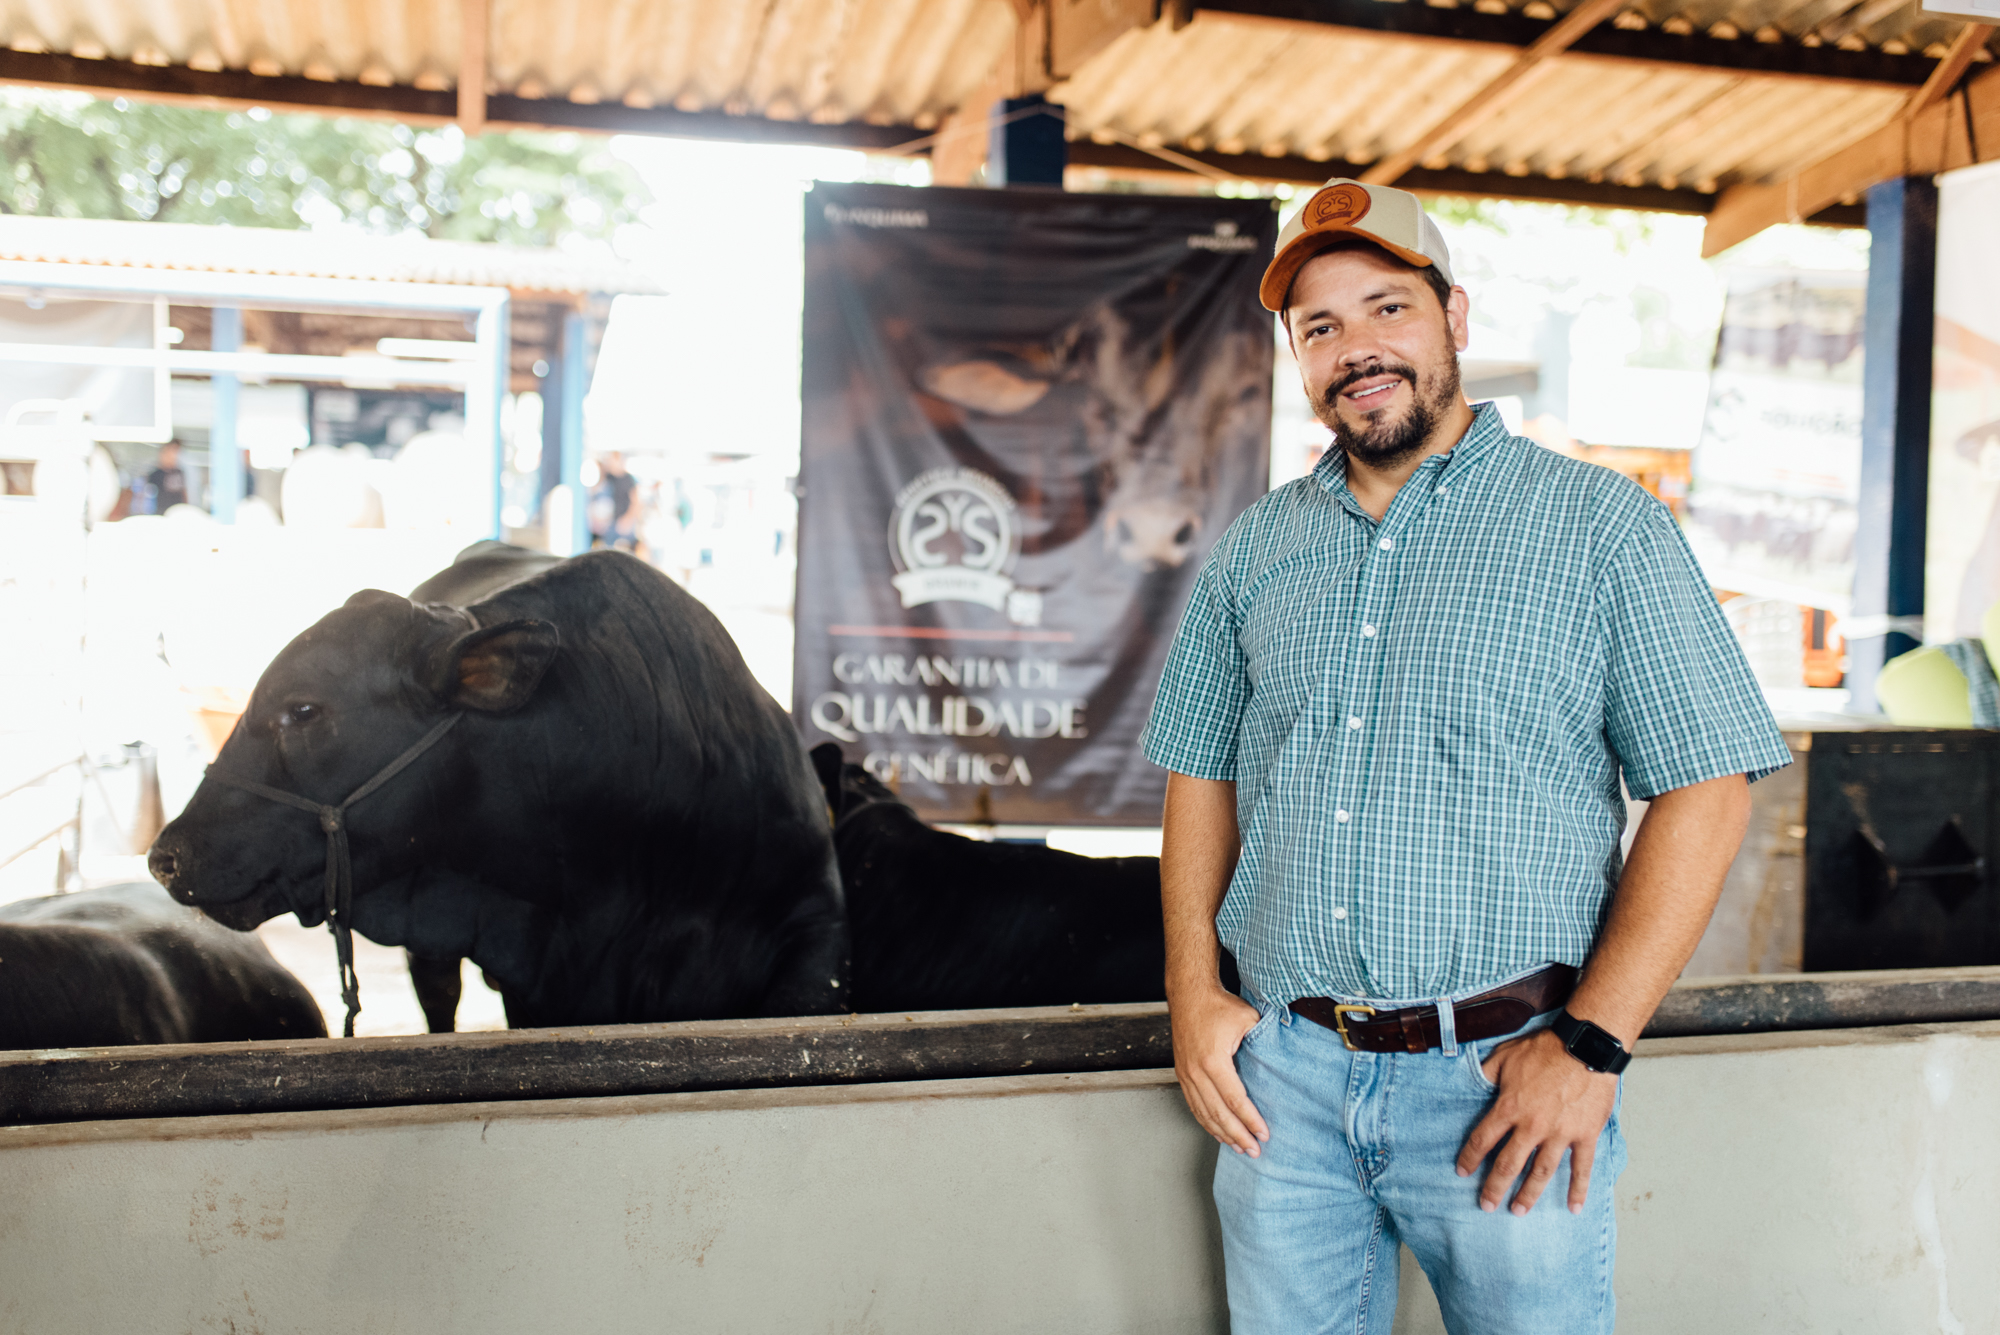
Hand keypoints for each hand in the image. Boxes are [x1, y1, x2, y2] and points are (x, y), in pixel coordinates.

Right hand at [1168, 983, 1270, 1156]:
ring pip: (1204, 1113)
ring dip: (1222, 1133)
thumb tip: (1281, 1059)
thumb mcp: (1248, 1019)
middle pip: (1218, 1113)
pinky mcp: (1182, 1074)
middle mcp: (1196, 1072)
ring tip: (1239, 1148)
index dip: (1250, 1120)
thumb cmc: (1218, 1005)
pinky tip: (1218, 1132)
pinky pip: (1193, 1105)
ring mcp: (1186, 1074)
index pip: (1234, 1100)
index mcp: (1213, 1061)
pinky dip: (1206, 1122)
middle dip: (1238, 1135)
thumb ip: (1263, 1042)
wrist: (1189, 994)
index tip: (1264, 1134)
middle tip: (1254, 1150)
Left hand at [1457, 1028, 1617, 1214]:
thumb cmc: (1545, 1049)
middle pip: (1509, 1164)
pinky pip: (1582, 1167)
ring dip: (1529, 1194)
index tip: (1462, 1172)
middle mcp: (1532, 1126)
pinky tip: (1573, 1207)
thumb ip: (1486, 1073)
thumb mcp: (1505, 1056)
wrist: (1585, 1046)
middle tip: (1487, 1206)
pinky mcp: (1585, 1135)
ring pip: (1541, 1172)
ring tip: (1519, 1211)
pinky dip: (1578, 1189)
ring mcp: (1560, 1134)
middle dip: (1495, 1187)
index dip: (1470, 1157)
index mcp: (1510, 1108)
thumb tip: (1472, 1083)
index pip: (1483, 1139)